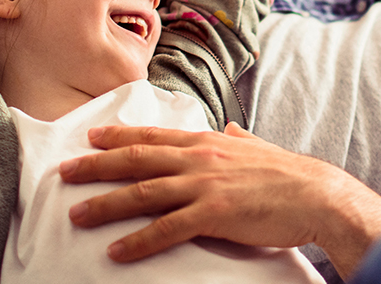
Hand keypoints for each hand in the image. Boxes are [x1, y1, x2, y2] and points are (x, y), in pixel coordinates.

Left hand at [59, 123, 380, 277]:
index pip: (154, 135)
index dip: (119, 136)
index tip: (91, 137)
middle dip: (97, 166)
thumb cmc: (287, 174)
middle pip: (138, 159)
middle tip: (65, 173)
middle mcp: (200, 158)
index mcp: (208, 142)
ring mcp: (205, 184)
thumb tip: (231, 129)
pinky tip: (117, 251)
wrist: (315, 193)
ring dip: (106, 204)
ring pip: (144, 192)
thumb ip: (239, 138)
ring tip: (76, 215)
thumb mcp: (259, 147)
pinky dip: (139, 241)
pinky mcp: (214, 213)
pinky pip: (167, 229)